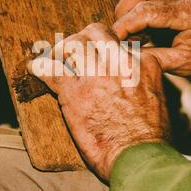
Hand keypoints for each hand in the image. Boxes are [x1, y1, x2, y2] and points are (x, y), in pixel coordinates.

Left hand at [27, 23, 170, 180]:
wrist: (137, 158)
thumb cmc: (150, 136)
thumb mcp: (157, 97)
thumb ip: (143, 77)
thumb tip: (130, 72)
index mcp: (141, 63)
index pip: (118, 39)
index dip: (105, 44)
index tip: (97, 51)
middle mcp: (119, 63)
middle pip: (94, 33)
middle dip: (82, 38)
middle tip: (74, 49)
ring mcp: (96, 76)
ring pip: (72, 45)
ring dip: (60, 50)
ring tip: (54, 57)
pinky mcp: (74, 93)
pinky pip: (51, 70)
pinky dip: (40, 68)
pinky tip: (34, 68)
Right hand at [112, 0, 190, 84]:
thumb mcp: (182, 66)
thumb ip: (151, 57)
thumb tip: (123, 55)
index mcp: (189, 13)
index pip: (144, 11)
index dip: (123, 25)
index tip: (112, 38)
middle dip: (125, 7)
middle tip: (122, 29)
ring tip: (132, 12)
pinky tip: (147, 0)